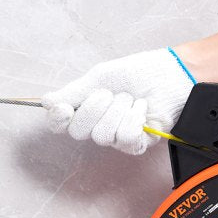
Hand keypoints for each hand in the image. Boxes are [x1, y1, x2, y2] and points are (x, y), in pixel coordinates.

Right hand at [42, 48, 195, 154]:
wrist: (171, 73)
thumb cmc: (139, 73)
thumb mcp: (100, 77)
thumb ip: (73, 92)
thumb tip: (46, 102)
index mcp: (86, 109)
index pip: (60, 124)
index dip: (58, 119)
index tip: (64, 108)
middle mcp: (98, 126)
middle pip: (80, 132)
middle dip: (96, 107)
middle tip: (112, 94)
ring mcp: (117, 137)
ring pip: (103, 135)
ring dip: (120, 110)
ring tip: (132, 99)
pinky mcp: (137, 143)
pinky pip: (126, 139)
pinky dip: (135, 119)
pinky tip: (142, 109)